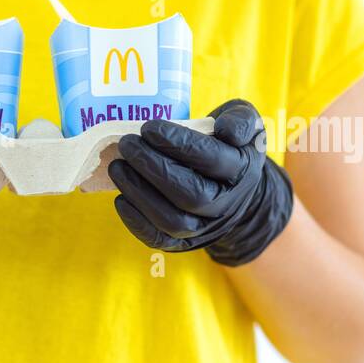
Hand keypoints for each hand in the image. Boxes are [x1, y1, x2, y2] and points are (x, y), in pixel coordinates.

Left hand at [109, 99, 293, 265]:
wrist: (235, 190)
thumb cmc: (230, 147)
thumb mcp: (245, 125)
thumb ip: (240, 120)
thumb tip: (225, 129)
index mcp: (242, 171)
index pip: (211, 159)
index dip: (179, 144)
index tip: (149, 128)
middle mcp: (226, 204)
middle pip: (191, 194)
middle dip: (154, 167)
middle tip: (128, 144)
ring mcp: (205, 227)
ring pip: (172, 220)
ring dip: (139, 192)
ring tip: (118, 166)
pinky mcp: (184, 242)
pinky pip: (159, 239)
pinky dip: (135, 221)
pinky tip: (120, 197)